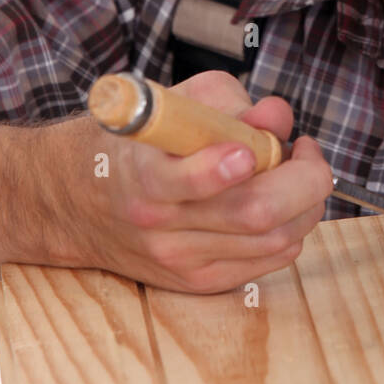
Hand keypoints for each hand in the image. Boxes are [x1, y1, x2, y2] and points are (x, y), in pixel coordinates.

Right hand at [59, 70, 333, 292]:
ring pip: (276, 241)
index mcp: (143, 172)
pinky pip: (272, 260)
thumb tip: (276, 119)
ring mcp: (181, 259)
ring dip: (306, 202)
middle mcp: (160, 223)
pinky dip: (293, 228)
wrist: (77, 202)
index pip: (184, 182)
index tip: (249, 150)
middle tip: (304, 150)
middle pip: (255, 214)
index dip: (223, 168)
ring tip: (297, 170)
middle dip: (303, 178)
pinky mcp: (200, 282)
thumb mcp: (172, 102)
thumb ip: (229, 104)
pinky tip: (285, 201)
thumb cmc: (134, 143)